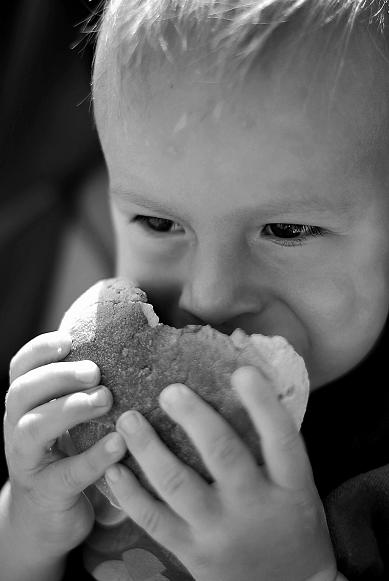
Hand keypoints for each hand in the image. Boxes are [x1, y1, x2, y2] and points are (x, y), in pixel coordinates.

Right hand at [3, 332, 126, 559]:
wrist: (47, 520)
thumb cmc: (68, 455)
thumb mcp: (68, 421)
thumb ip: (85, 391)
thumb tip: (133, 351)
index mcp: (26, 405)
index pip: (20, 369)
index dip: (40, 350)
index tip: (69, 340)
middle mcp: (18, 429)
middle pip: (23, 392)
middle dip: (58, 376)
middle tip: (95, 371)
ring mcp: (28, 463)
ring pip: (33, 429)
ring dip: (70, 408)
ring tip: (105, 399)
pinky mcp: (47, 494)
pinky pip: (66, 474)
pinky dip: (93, 457)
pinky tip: (119, 443)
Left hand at [106, 366, 338, 580]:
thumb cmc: (293, 523)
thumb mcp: (299, 486)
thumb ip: (274, 444)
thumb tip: (247, 380)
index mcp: (291, 486)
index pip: (281, 439)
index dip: (263, 404)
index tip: (242, 372)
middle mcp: (255, 506)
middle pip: (223, 455)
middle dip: (194, 419)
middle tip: (169, 391)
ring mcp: (220, 531)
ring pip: (178, 485)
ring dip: (149, 449)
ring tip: (128, 419)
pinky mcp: (192, 552)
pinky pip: (154, 520)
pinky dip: (131, 494)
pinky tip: (114, 468)